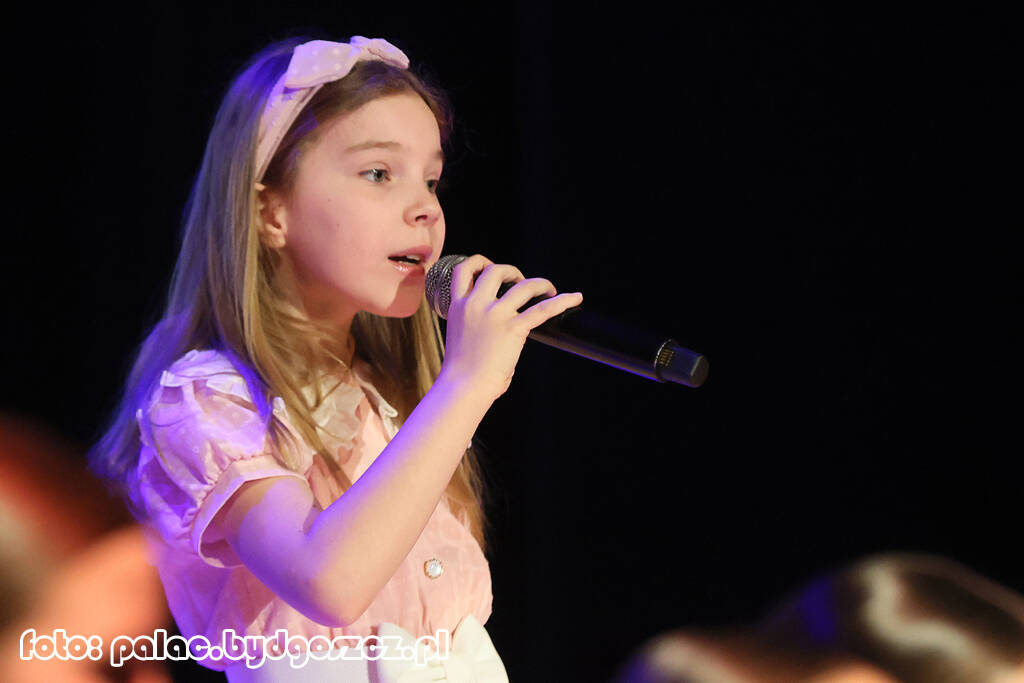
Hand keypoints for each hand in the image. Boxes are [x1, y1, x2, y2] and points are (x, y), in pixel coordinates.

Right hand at [438, 254, 583, 401]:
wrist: (463, 387)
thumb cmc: (462, 373)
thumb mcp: (460, 336)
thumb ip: (475, 323)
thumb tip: (497, 328)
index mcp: (457, 306)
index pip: (464, 271)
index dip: (479, 263)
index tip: (490, 268)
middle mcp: (475, 305)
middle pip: (495, 270)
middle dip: (511, 271)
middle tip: (521, 281)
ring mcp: (494, 314)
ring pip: (523, 285)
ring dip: (539, 283)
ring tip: (548, 289)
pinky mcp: (513, 328)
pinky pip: (544, 309)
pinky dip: (563, 301)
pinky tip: (575, 298)